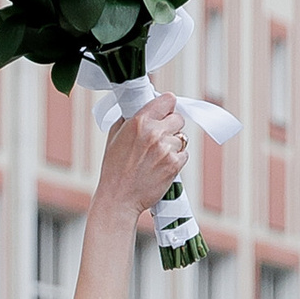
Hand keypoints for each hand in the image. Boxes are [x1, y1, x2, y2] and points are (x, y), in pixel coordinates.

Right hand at [98, 90, 188, 228]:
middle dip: (171, 127)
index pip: (168, 100)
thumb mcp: (115, 137)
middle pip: (178, 118)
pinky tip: (161, 166)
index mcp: (139, 122)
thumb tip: (142, 107)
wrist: (119, 198)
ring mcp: (166, 149)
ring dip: (173, 145)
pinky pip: (184, 154)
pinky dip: (176, 159)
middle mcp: (154, 132)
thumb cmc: (114, 170)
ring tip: (157, 157)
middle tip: (160, 138)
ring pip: (182, 138)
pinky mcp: (174, 164)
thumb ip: (130, 119)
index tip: (165, 113)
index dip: (167, 107)